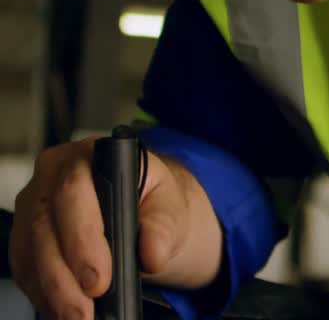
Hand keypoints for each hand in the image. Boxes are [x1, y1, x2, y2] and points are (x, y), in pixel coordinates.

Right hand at [8, 137, 223, 318]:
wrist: (145, 209)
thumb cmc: (154, 200)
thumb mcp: (171, 204)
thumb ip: (164, 225)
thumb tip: (152, 253)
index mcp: (90, 156)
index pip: (74, 190)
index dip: (82, 237)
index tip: (99, 277)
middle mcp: (53, 177)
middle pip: (44, 226)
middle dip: (64, 276)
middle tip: (86, 308)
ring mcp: (34, 207)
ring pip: (30, 251)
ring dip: (52, 291)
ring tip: (77, 316)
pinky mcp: (26, 236)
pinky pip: (25, 267)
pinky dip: (44, 293)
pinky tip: (63, 308)